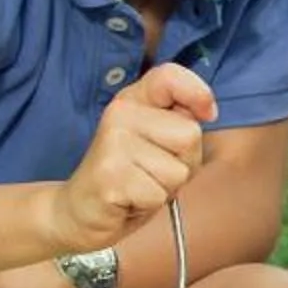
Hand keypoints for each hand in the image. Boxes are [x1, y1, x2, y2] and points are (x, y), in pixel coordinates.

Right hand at [52, 63, 212, 251]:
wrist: (81, 210)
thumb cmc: (130, 176)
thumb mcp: (158, 141)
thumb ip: (180, 121)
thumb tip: (207, 110)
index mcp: (133, 100)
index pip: (170, 76)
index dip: (197, 93)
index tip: (207, 113)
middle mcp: (120, 114)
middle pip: (189, 134)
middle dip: (184, 162)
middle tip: (153, 171)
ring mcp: (113, 143)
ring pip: (178, 170)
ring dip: (166, 187)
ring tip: (140, 184)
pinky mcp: (110, 176)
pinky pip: (159, 194)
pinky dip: (150, 204)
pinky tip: (128, 199)